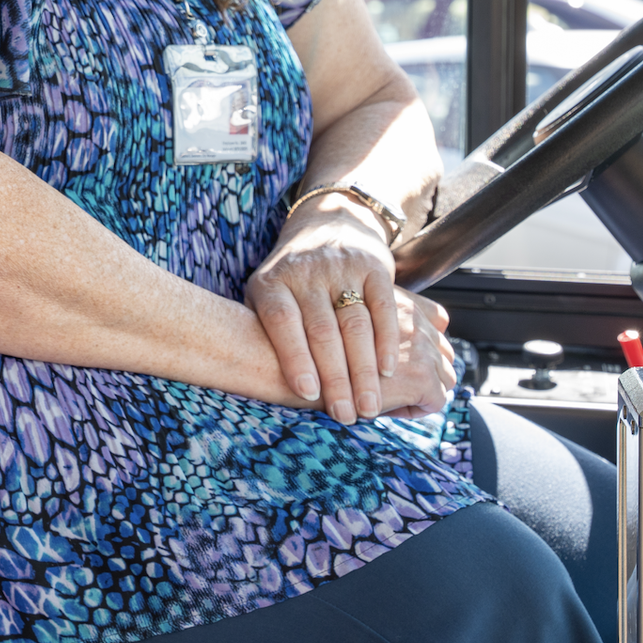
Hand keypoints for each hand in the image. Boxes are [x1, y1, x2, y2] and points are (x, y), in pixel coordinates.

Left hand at [248, 198, 414, 422]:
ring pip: (355, 323)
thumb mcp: (264, 295)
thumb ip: (261, 331)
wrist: (327, 226)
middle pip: (321, 330)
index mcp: (271, 283)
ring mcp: (340, 268)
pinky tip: (388, 370)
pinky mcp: (373, 268)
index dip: (294, 357)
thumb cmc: (289, 281)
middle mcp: (305, 272)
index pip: (281, 321)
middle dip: (336, 378)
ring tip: (369, 408)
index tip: (307, 394)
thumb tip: (253, 379)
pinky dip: (387, 341)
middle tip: (345, 416)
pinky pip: (384, 308)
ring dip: (364, 369)